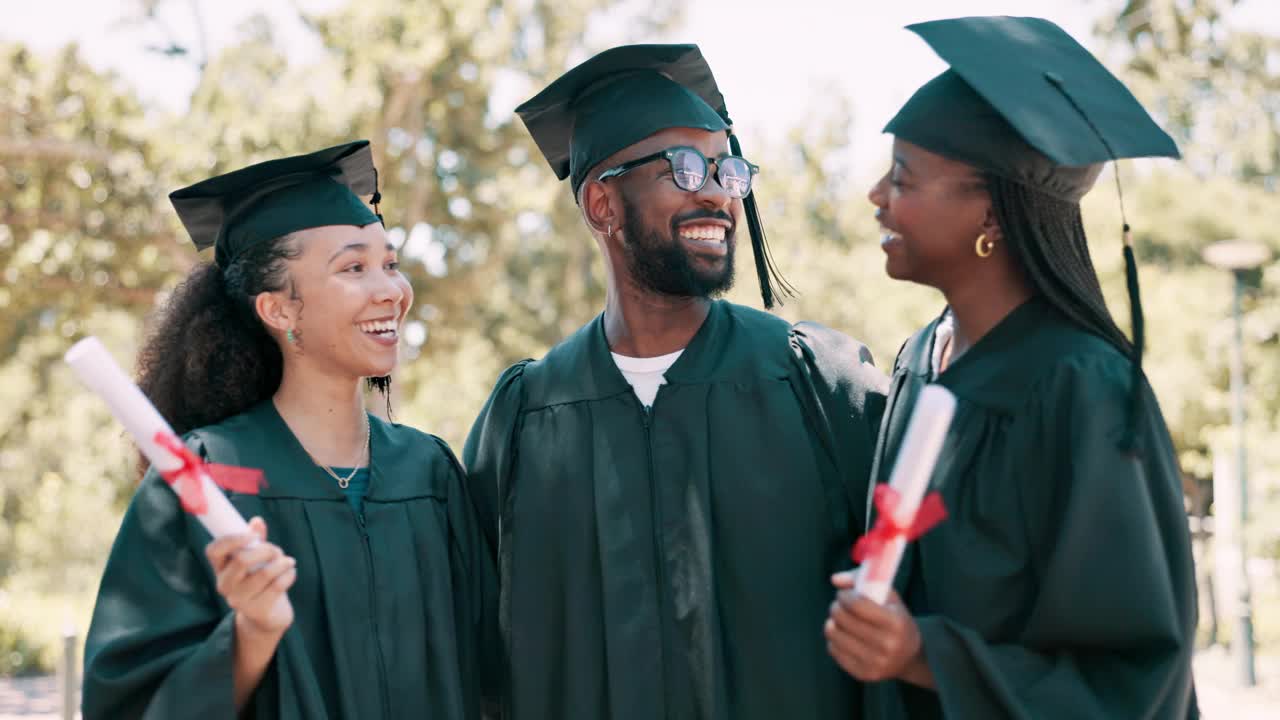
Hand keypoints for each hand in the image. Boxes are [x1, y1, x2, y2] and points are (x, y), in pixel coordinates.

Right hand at [205, 517, 295, 636]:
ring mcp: (239, 600)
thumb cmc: (260, 580)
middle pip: (242, 560)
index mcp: (220, 568)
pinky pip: (277, 585)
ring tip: (288, 561)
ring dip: (282, 562)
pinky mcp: (257, 610)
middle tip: (277, 551)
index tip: (253, 536)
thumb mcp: (256, 559)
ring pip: (264, 573)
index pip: (213, 550)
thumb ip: (256, 541)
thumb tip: (257, 521)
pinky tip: (290, 573)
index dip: (232, 539)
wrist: (267, 615)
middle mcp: (224, 585)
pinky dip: (289, 574)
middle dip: (266, 550)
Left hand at [824, 571, 931, 686]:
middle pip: (843, 618)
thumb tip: (835, 579)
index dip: (844, 595)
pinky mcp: (864, 674)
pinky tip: (844, 636)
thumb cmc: (896, 620)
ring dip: (832, 622)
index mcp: (896, 623)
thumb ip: (863, 580)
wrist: (910, 657)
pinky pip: (833, 650)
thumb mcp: (890, 598)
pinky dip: (834, 639)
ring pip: (834, 634)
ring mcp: (875, 662)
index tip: (843, 593)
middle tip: (840, 605)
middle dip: (836, 606)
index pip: (857, 605)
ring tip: (840, 620)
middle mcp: (887, 645)